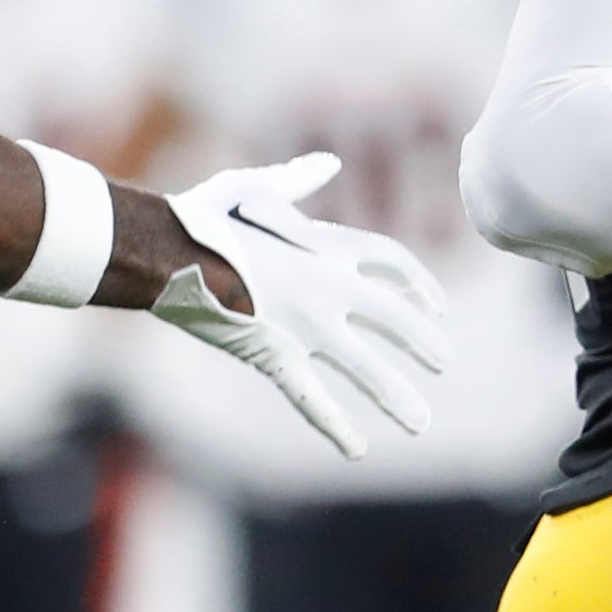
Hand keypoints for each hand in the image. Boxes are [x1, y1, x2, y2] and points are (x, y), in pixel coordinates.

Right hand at [150, 153, 451, 459]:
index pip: (392, 262)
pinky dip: (336, 426)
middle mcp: (329, 287)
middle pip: (395, 319)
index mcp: (327, 245)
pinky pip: (313, 398)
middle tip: (445, 363)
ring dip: (396, 396)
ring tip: (421, 423)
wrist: (167, 250)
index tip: (438, 306)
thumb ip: (298, 181)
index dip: (419, 284)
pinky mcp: (276, 356)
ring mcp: (306, 326)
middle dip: (423, 343)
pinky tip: (358, 450)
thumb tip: (329, 161)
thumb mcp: (256, 187)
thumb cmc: (204, 216)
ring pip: (366, 368)